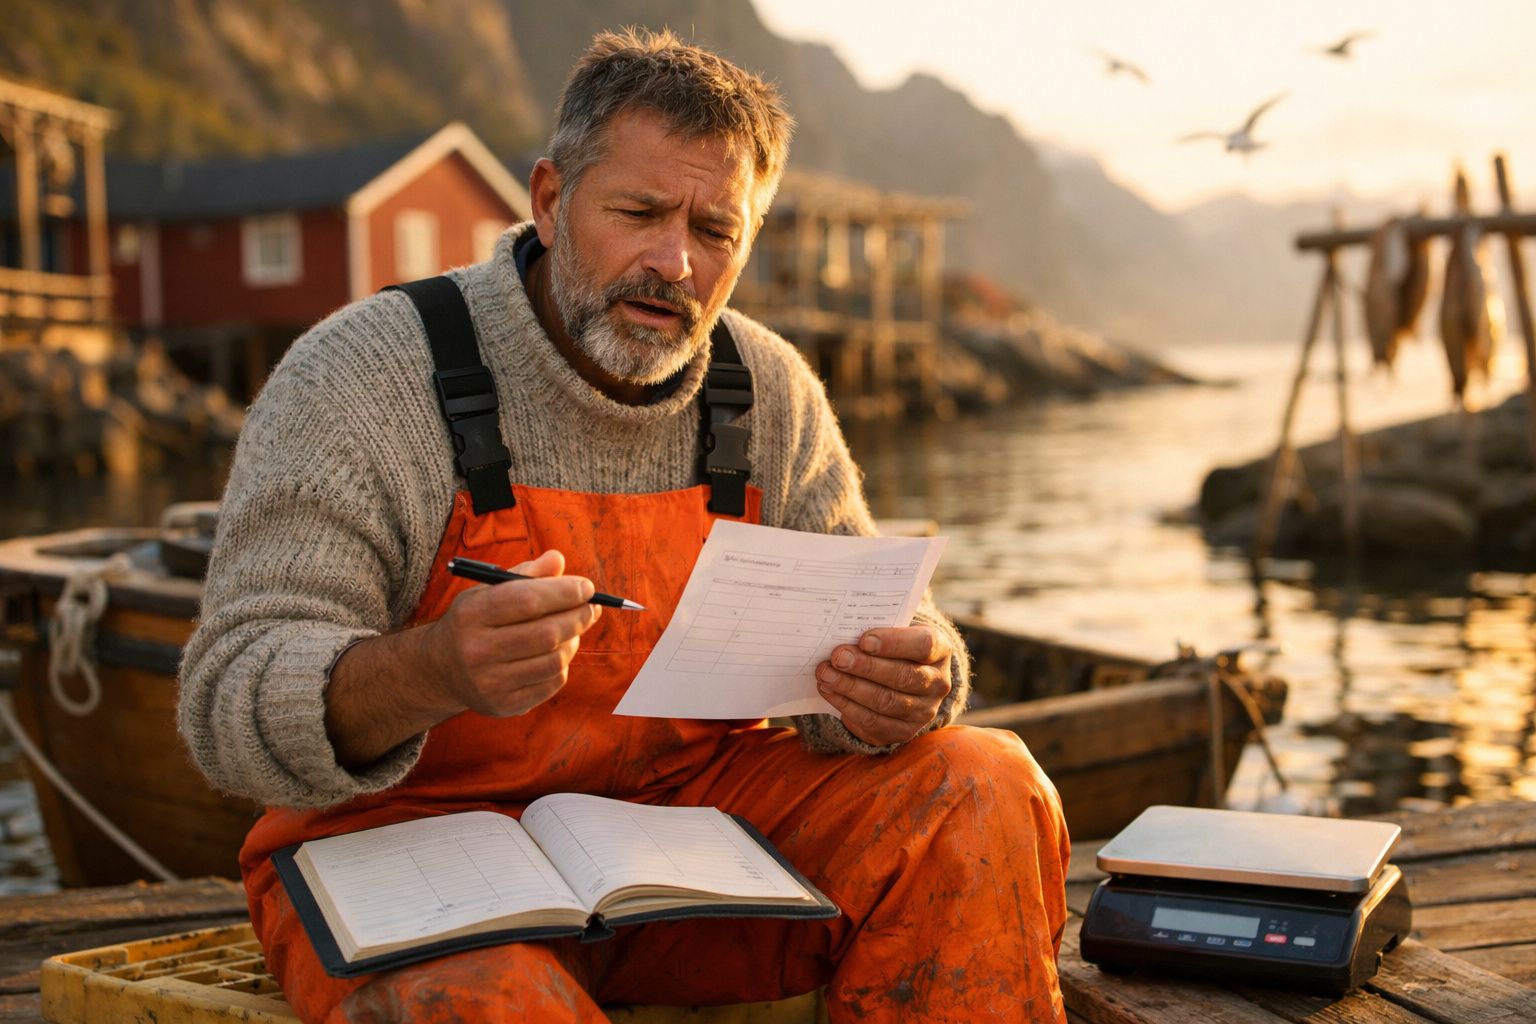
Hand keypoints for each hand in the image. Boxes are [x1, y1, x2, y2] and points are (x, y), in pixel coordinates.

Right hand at [428, 549, 601, 717]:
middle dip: (578, 617)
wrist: (440, 669)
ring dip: (573, 641)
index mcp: (471, 613)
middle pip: (546, 634)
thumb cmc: (474, 621)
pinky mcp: (503, 706)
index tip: (587, 588)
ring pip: (553, 661)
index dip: (564, 593)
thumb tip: (557, 560)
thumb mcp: (487, 591)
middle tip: (591, 608)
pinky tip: (556, 653)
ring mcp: (489, 682)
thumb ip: (525, 575)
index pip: (527, 600)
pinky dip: (562, 665)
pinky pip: (550, 684)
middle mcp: (476, 650)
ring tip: (573, 629)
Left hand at [815, 625, 952, 746]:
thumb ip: (877, 630)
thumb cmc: (894, 646)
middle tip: (838, 657)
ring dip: (851, 687)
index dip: (894, 643)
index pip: (924, 645)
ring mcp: (923, 711)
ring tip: (826, 674)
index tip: (864, 640)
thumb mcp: (895, 631)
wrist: (905, 678)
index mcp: (940, 650)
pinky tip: (829, 691)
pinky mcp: (902, 731)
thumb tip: (841, 630)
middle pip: (903, 676)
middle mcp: (937, 683)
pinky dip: (846, 706)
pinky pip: (873, 722)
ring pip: (885, 702)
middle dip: (866, 667)